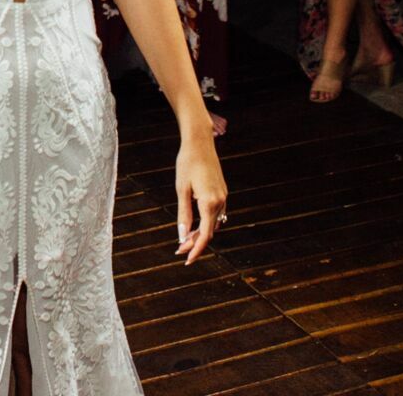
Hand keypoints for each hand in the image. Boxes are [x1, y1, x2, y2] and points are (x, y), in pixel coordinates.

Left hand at [174, 134, 227, 265]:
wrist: (200, 142)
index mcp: (210, 203)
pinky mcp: (222, 192)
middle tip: (178, 250)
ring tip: (184, 239)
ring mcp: (223, 197)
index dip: (196, 249)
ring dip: (201, 233)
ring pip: (213, 224)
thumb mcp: (181, 190)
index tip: (186, 260)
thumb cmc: (187, 164)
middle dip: (195, 243)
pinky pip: (216, 214)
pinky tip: (195, 225)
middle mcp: (220, 202)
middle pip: (209, 231)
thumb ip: (183, 214)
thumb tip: (182, 236)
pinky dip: (206, 222)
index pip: (205, 235)